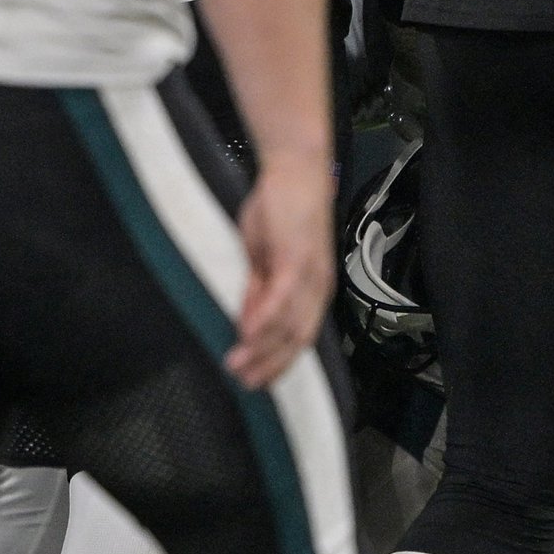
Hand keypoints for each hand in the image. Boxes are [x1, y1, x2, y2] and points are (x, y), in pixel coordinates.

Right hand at [228, 153, 335, 388]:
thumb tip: (246, 324)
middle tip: (243, 383)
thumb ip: (258, 290)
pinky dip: (264, 318)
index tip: (255, 382)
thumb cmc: (280, 210)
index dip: (278, 363)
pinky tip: (246, 333)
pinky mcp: (297, 258)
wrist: (295, 170)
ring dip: (261, 348)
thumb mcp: (263, 258)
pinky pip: (281, 297)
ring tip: (236, 363)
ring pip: (288, 324)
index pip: (299, 338)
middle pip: (297, 340)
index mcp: (312, 290)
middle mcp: (317, 288)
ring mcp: (310, 274)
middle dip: (269, 366)